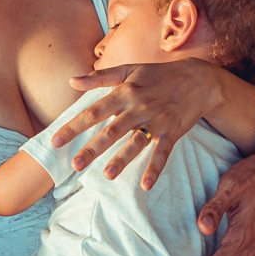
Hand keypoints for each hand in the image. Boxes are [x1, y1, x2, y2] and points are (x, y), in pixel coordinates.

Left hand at [58, 60, 223, 189]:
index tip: (55, 141)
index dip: (74, 126)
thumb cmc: (158, 75)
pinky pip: (162, 153)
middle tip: (75, 165)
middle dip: (92, 148)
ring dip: (122, 160)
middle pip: (112, 130)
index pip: (94, 111)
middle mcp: (139, 107)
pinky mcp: (172, 132)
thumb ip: (99, 77)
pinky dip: (155, 169)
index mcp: (125, 92)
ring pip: (136, 143)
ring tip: (106, 175)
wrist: (198, 79)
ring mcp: (156, 120)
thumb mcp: (129, 70)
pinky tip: (145, 185)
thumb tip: (71, 80)